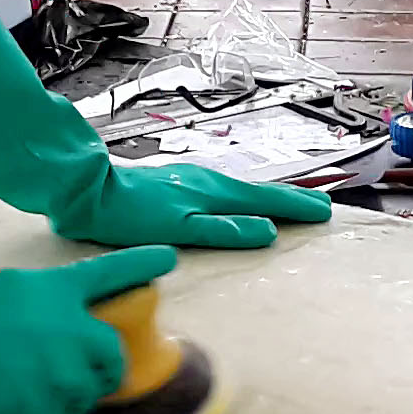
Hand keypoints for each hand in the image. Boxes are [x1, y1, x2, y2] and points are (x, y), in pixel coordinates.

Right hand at [0, 245, 177, 413]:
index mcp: (51, 290)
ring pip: (87, 392)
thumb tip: (59, 326)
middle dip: (98, 366)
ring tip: (22, 388)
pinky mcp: (44, 411)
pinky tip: (8, 408)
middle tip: (70, 373)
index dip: (141, 265)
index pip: (109, 274)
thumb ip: (40, 304)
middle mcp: (67, 328)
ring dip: (65, 395)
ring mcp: (59, 372)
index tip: (167, 260)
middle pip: (111, 353)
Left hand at [49, 164, 332, 248]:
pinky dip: (246, 198)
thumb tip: (266, 231)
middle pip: (260, 193)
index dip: (296, 208)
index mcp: (214, 192)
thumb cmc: (130, 214)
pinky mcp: (177, 186)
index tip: (325, 213)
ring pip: (243, 191)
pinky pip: (225, 192)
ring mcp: (193, 182)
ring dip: (271, 198)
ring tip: (293, 204)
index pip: (266, 201)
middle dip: (292, 200)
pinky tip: (241, 203)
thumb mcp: (179, 227)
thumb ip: (223, 229)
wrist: (88, 192)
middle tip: (322, 206)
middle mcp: (208, 182)